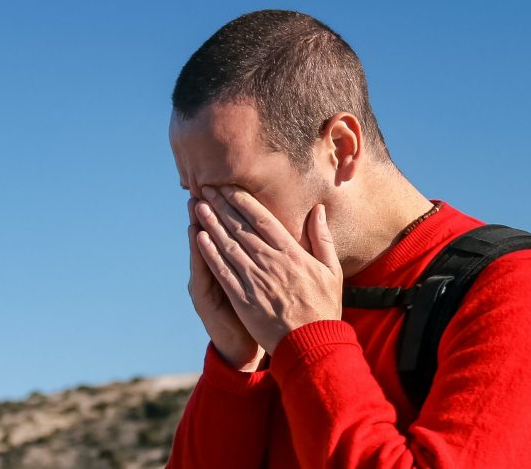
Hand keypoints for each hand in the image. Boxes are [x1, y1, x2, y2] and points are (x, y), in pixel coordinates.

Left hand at [193, 185, 343, 355]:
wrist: (312, 345)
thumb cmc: (324, 308)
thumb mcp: (331, 270)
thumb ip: (322, 238)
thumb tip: (318, 210)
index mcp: (292, 253)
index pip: (263, 219)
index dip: (243, 200)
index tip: (228, 186)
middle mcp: (271, 262)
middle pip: (241, 227)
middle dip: (222, 205)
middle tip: (206, 187)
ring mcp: (255, 281)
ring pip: (228, 245)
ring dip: (211, 224)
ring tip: (198, 206)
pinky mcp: (243, 299)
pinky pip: (223, 272)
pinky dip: (210, 254)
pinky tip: (199, 238)